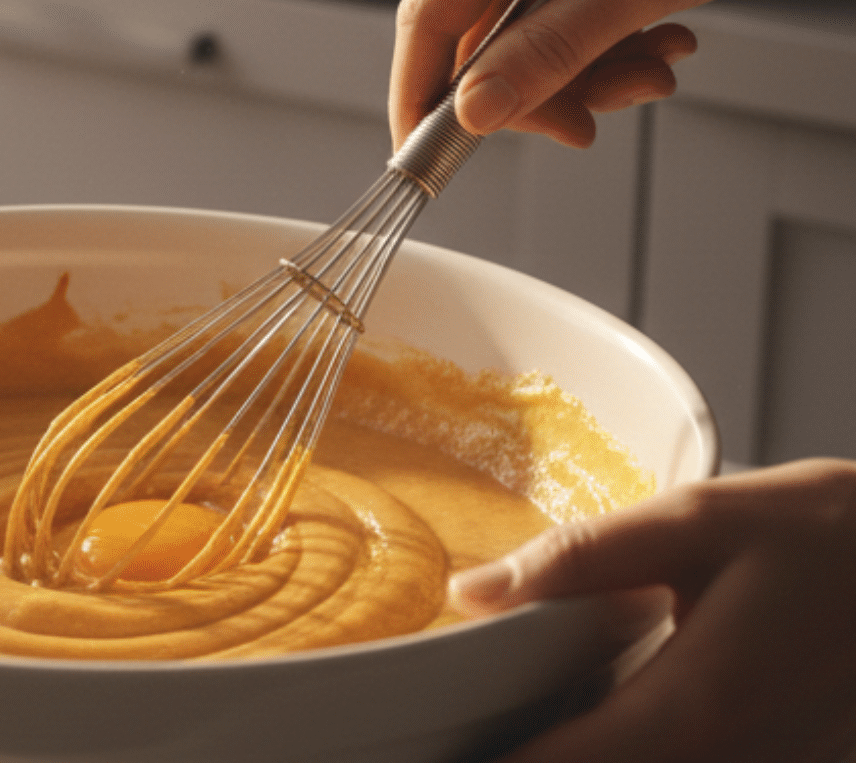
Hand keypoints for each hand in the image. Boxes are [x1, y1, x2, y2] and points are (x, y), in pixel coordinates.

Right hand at [391, 0, 855, 148]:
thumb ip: (552, 52)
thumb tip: (476, 110)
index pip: (431, 15)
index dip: (419, 95)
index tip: (421, 157)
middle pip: (482, 30)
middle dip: (541, 85)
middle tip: (595, 118)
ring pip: (526, 24)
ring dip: (584, 65)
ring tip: (652, 67)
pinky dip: (600, 34)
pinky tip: (653, 35)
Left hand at [449, 458, 855, 762]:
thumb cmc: (828, 536)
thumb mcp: (698, 521)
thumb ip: (579, 560)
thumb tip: (472, 593)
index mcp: (695, 705)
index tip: (443, 748)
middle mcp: (735, 760)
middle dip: (536, 758)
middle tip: (474, 733)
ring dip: (592, 753)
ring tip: (540, 722)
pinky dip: (640, 748)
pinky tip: (613, 719)